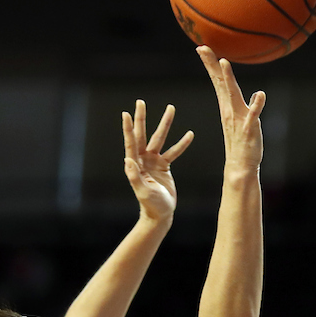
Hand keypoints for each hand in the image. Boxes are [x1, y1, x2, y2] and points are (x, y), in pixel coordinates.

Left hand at [122, 100, 193, 223]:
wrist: (160, 214)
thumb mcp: (143, 191)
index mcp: (135, 165)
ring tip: (171, 108)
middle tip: (140, 102)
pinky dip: (181, 144)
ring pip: (160, 139)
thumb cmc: (151, 205)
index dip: (128, 128)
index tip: (126, 113)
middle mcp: (143, 160)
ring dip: (165, 124)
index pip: (131, 143)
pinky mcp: (164, 166)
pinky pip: (174, 152)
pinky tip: (189, 134)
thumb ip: (135, 176)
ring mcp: (153, 162)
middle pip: (143, 135)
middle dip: (142, 118)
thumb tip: (128, 160)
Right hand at [198, 46, 264, 173]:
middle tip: (203, 48)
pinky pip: (253, 115)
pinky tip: (260, 94)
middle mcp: (230, 110)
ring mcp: (238, 119)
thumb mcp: (243, 118)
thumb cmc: (242, 142)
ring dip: (228, 79)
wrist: (240, 165)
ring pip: (232, 95)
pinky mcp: (249, 129)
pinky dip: (256, 105)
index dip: (210, 63)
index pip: (217, 80)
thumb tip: (254, 94)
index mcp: (227, 106)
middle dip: (212, 65)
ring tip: (225, 62)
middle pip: (220, 83)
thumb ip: (246, 104)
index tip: (202, 48)